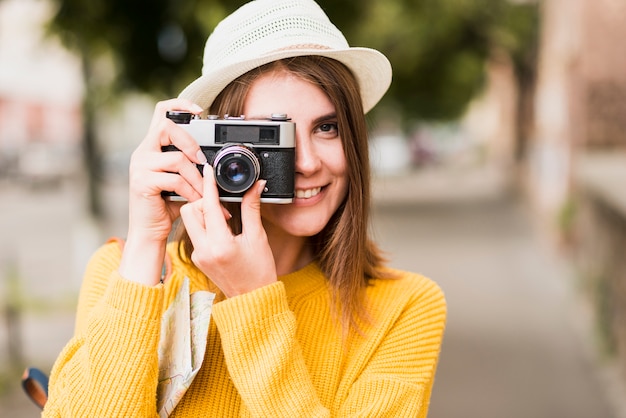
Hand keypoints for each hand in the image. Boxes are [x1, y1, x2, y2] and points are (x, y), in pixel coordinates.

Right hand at [119, 99, 205, 285]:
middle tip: (202, 161)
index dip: (179, 105)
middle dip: (190, 142)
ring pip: (177, 159)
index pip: (161, 113)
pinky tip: (196, 200)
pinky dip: (191, 190)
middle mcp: (142, 152)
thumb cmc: (167, 206)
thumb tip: (214, 159)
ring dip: (197, 177)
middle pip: (166, 127)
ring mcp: (140, 167)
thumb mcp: (182, 180)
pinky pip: (174, 180)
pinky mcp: (142, 182)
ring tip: (205, 192)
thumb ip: (190, 165)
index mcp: (152, 147)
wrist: (150, 232)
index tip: (199, 109)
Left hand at [180, 164, 277, 296]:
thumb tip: (256, 185)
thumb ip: (252, 208)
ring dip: (203, 212)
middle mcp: (204, 250)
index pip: (208, 206)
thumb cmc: (259, 271)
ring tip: (224, 216)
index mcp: (220, 244)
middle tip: (221, 201)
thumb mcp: (258, 237)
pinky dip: (205, 224)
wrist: (252, 298)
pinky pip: (195, 233)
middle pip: (190, 211)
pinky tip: (221, 228)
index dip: (208, 185)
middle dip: (202, 200)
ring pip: (190, 221)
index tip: (209, 170)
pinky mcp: (197, 258)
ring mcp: (198, 255)